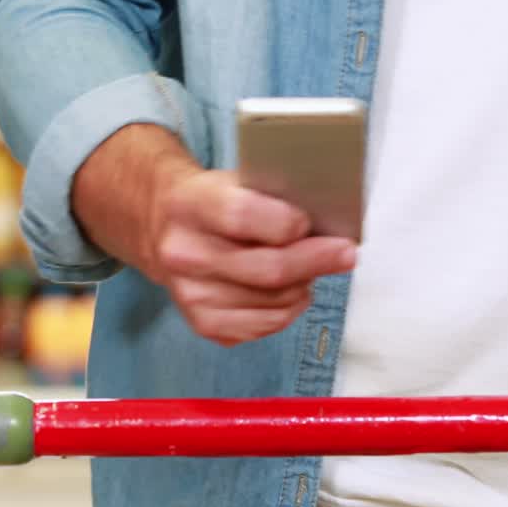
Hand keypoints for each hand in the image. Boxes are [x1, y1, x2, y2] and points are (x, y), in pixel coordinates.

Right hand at [144, 169, 357, 346]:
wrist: (161, 225)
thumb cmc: (213, 200)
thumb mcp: (234, 180)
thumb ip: (273, 196)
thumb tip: (327, 222)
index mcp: (190, 205)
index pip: (244, 218)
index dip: (288, 224)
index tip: (311, 223)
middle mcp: (183, 254)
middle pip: (268, 270)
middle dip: (317, 261)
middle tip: (346, 254)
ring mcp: (190, 294)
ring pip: (273, 303)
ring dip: (304, 287)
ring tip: (311, 271)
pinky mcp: (201, 323)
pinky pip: (263, 327)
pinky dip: (287, 312)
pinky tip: (292, 294)